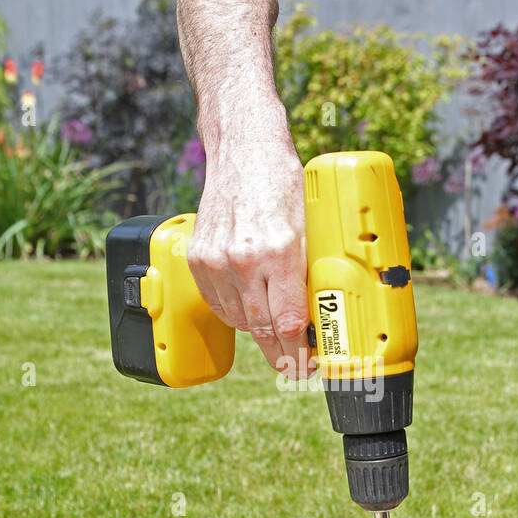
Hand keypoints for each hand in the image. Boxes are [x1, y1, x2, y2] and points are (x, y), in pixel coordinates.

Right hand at [187, 137, 312, 373]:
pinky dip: (235, 314)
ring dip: (259, 332)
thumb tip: (319, 313)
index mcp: (278, 252)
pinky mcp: (198, 259)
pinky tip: (250, 312)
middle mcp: (244, 260)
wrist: (242, 151)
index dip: (299, 350)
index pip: (289, 321)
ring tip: (275, 334)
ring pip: (240, 320)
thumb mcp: (309, 226)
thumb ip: (309, 270)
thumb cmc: (281, 182)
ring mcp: (216, 261)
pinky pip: (218, 304)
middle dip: (281, 353)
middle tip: (293, 366)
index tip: (308, 363)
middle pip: (263, 328)